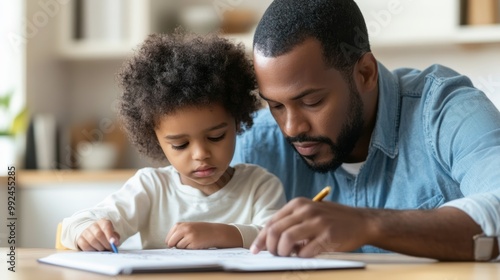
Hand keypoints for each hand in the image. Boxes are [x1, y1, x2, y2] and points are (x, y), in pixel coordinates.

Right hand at [77, 219, 119, 250]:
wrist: (93, 234)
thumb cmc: (105, 235)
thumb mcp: (113, 234)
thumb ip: (115, 237)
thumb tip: (115, 242)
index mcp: (103, 222)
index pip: (106, 226)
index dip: (110, 235)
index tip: (114, 243)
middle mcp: (93, 226)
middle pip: (98, 234)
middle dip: (106, 244)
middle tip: (110, 249)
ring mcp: (85, 232)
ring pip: (92, 240)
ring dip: (100, 248)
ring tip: (104, 250)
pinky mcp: (80, 239)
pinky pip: (85, 246)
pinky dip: (92, 250)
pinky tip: (96, 250)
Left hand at [165, 222, 241, 248]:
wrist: (215, 232)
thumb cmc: (200, 231)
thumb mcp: (187, 227)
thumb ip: (177, 233)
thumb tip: (168, 245)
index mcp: (180, 225)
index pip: (168, 237)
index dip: (172, 242)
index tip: (177, 242)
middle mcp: (183, 229)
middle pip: (171, 243)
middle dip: (175, 246)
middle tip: (185, 243)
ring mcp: (188, 236)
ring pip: (178, 247)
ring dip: (184, 247)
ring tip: (192, 242)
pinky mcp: (193, 243)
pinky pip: (186, 250)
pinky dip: (189, 249)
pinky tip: (196, 244)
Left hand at [250, 197, 373, 256]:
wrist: (362, 222)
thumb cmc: (333, 220)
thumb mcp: (310, 213)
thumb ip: (292, 222)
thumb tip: (270, 239)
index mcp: (298, 204)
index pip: (272, 221)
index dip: (261, 237)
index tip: (256, 249)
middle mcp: (306, 210)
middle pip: (275, 230)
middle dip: (270, 247)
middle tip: (274, 255)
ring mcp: (317, 222)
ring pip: (286, 239)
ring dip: (283, 252)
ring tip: (287, 256)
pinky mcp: (328, 236)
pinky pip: (305, 251)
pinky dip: (300, 257)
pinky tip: (303, 256)